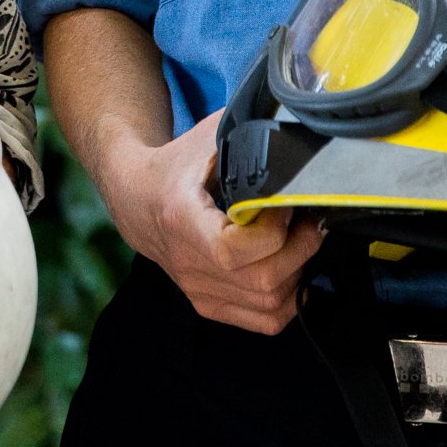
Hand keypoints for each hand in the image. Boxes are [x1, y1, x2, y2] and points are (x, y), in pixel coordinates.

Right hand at [103, 109, 322, 334]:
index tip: (287, 204)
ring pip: (270, 306)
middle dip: (301, 251)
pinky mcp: (209, 305)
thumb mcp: (209, 137)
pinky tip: (290, 266)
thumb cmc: (178, 164)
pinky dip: (290, 298)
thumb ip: (252, 134)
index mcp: (181, 220)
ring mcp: (197, 290)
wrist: (136, 198)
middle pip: (262, 283)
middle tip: (310, 221)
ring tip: (300, 240)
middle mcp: (186, 264)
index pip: (233, 251)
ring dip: (299, 273)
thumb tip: (304, 125)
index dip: (273, 232)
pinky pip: (265, 321)